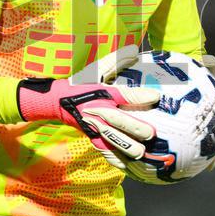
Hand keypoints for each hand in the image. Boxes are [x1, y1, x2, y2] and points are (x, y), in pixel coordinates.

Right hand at [18, 45, 159, 168]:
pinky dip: (118, 161)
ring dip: (129, 148)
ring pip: (115, 142)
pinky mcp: (93, 139)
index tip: (156, 97)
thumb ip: (117, 60)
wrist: (58, 101)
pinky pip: (107, 153)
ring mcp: (96, 128)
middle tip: (152, 133)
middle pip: (121, 122)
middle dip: (138, 128)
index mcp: (103, 94)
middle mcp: (101, 112)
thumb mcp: (97, 69)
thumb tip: (135, 49)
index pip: (124, 94)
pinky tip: (130, 166)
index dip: (141, 96)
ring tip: (143, 153)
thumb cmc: (81, 84)